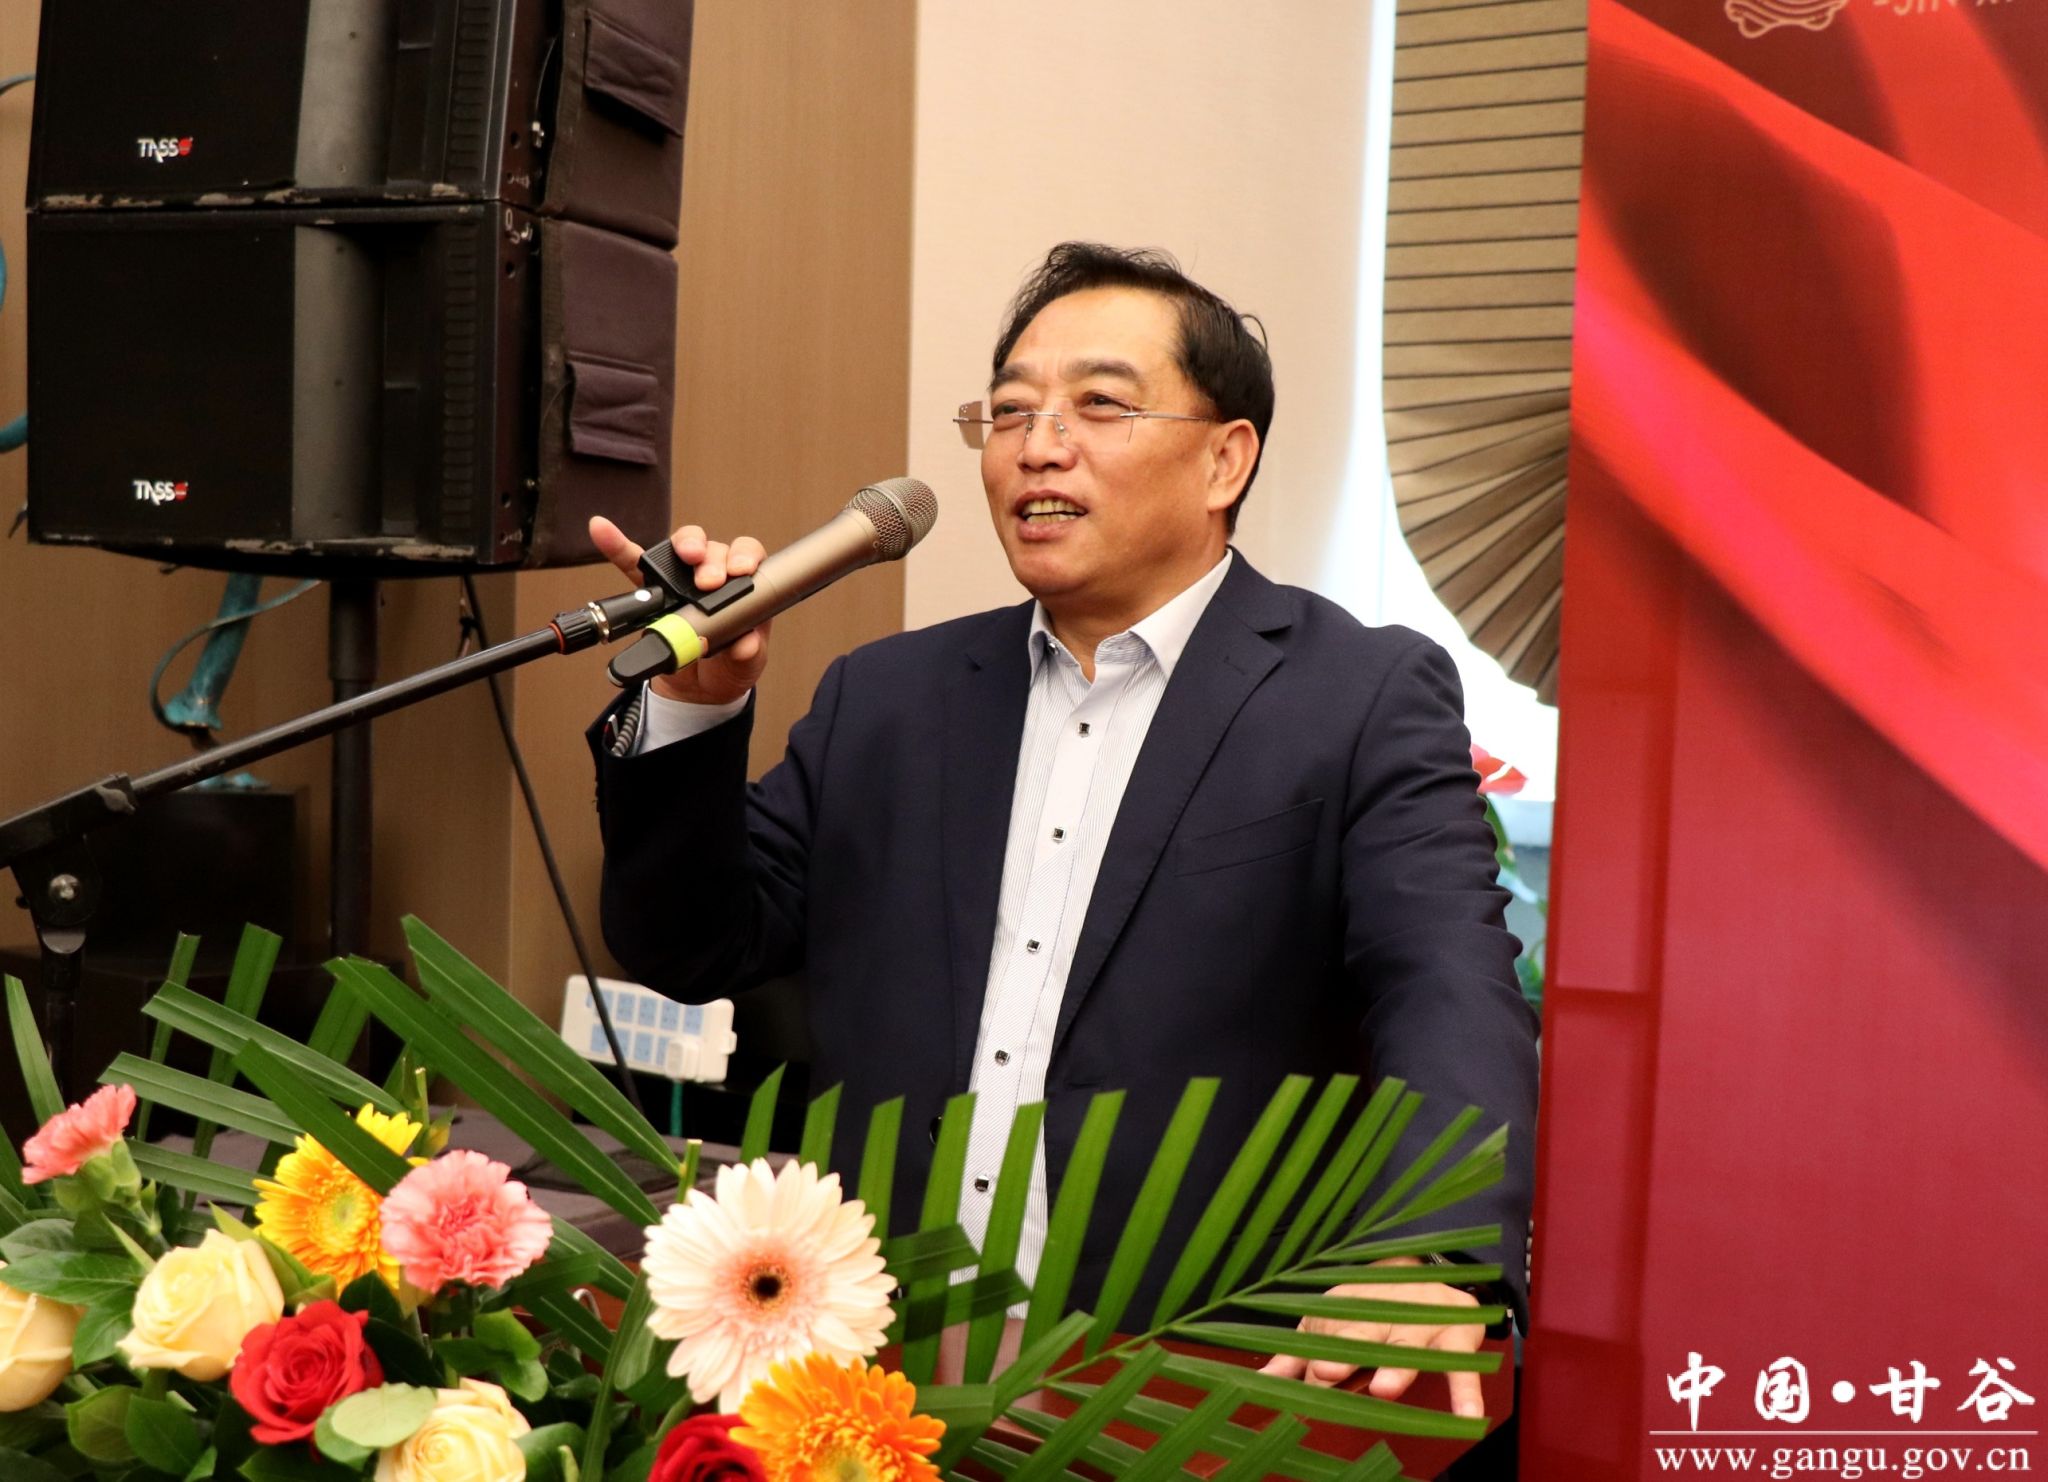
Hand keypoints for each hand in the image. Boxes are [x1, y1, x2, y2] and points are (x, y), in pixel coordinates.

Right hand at [588, 515, 771, 705]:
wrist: (698, 689)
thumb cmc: (728, 667)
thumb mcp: (745, 665)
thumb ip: (748, 653)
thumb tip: (745, 643)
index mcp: (742, 589)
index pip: (747, 556)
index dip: (744, 556)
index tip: (739, 572)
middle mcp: (713, 575)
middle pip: (713, 549)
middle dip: (712, 559)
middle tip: (708, 583)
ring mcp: (681, 581)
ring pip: (681, 548)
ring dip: (684, 545)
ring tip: (686, 554)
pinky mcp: (652, 592)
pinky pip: (633, 564)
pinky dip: (617, 546)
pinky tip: (603, 530)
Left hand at [1255, 1257, 1487, 1418]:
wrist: (1428, 1272)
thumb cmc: (1368, 1313)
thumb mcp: (1329, 1328)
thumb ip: (1296, 1359)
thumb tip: (1257, 1381)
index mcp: (1345, 1316)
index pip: (1328, 1346)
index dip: (1320, 1363)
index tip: (1312, 1375)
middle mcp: (1381, 1317)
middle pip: (1362, 1335)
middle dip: (1346, 1352)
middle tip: (1328, 1370)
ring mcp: (1420, 1325)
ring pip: (1407, 1348)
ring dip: (1396, 1368)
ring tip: (1384, 1389)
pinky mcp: (1457, 1335)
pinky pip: (1462, 1367)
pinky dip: (1466, 1391)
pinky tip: (1468, 1416)